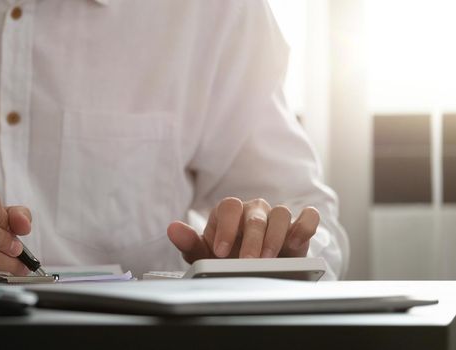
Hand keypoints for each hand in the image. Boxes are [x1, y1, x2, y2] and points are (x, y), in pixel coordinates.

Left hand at [167, 197, 319, 262]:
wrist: (252, 271)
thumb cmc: (227, 259)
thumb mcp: (206, 256)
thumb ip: (189, 243)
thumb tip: (172, 228)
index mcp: (230, 212)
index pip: (229, 207)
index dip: (226, 228)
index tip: (221, 252)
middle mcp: (254, 210)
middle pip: (255, 215)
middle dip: (251, 240)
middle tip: (247, 262)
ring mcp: (277, 217)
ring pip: (281, 214)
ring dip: (276, 237)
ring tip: (268, 259)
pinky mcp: (298, 228)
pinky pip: (308, 217)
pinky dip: (305, 225)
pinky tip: (297, 241)